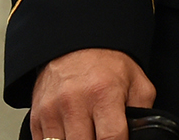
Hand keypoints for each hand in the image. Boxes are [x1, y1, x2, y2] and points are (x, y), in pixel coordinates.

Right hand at [31, 47, 154, 139]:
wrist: (76, 46)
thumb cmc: (108, 65)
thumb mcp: (137, 83)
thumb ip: (142, 112)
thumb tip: (138, 135)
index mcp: (104, 94)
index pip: (111, 138)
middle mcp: (74, 103)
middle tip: (102, 135)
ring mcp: (51, 111)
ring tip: (88, 133)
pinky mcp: (36, 117)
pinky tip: (71, 134)